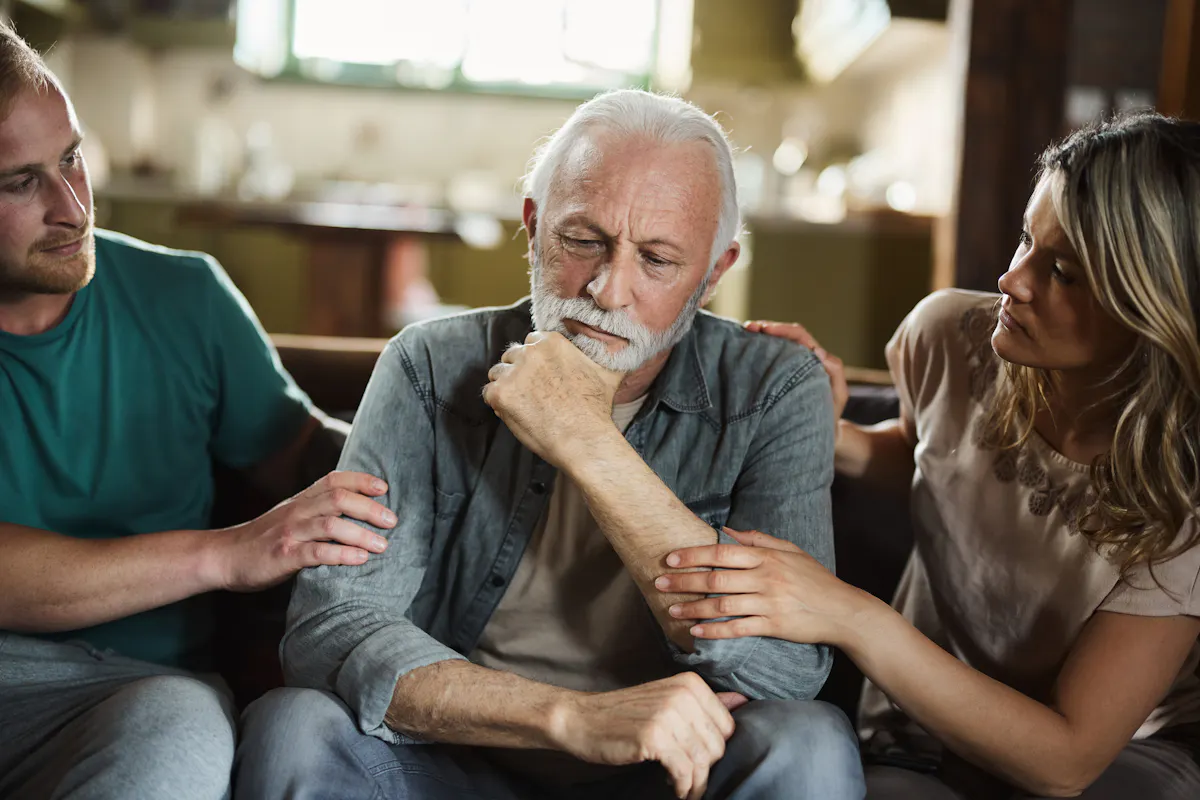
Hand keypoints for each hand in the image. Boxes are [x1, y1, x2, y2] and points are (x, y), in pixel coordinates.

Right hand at [212, 471, 394, 591]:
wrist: (224, 557)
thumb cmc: (263, 540)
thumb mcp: (290, 516)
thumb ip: (316, 511)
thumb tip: (354, 511)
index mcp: (301, 500)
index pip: (334, 479)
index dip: (361, 480)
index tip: (384, 487)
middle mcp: (297, 511)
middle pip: (339, 498)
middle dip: (370, 508)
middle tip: (392, 521)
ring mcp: (290, 532)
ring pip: (332, 524)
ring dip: (361, 533)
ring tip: (382, 545)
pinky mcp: (284, 555)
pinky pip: (318, 553)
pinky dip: (342, 554)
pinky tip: (360, 559)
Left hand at [482, 331, 624, 464]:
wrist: (584, 440)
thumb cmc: (596, 409)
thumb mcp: (609, 372)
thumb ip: (611, 353)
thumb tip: (623, 342)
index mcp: (551, 342)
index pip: (531, 342)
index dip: (535, 361)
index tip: (542, 377)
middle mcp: (530, 352)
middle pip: (511, 356)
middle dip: (518, 373)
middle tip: (533, 394)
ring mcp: (513, 373)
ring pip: (497, 374)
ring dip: (507, 388)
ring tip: (526, 406)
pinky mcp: (501, 394)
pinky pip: (489, 394)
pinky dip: (499, 405)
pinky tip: (518, 415)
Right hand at [553, 673, 748, 799]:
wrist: (581, 719)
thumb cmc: (625, 714)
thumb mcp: (667, 701)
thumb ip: (705, 703)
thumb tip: (743, 701)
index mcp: (690, 684)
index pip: (727, 727)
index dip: (714, 749)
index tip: (698, 760)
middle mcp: (682, 695)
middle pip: (717, 746)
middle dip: (705, 768)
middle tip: (688, 777)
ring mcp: (668, 715)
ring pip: (702, 762)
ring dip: (695, 783)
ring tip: (683, 788)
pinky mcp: (654, 738)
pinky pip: (684, 772)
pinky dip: (683, 787)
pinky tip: (674, 788)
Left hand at [654, 528, 878, 648]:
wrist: (842, 610)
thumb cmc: (814, 579)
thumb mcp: (790, 551)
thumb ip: (757, 540)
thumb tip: (725, 531)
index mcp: (767, 557)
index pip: (722, 552)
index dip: (693, 554)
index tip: (670, 558)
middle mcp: (766, 578)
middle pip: (717, 578)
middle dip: (684, 581)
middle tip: (659, 584)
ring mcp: (769, 603)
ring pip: (723, 604)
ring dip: (694, 608)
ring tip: (672, 610)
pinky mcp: (774, 626)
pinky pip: (738, 629)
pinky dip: (716, 631)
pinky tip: (697, 632)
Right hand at [745, 320, 847, 420]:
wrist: (823, 433)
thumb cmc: (830, 414)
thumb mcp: (838, 394)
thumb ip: (834, 371)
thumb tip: (816, 350)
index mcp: (817, 359)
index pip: (799, 336)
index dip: (782, 330)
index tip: (765, 330)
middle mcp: (803, 358)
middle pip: (785, 335)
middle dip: (767, 328)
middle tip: (748, 328)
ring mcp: (790, 367)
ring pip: (776, 344)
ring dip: (761, 337)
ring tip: (743, 333)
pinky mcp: (779, 377)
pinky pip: (769, 359)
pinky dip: (758, 350)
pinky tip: (745, 348)